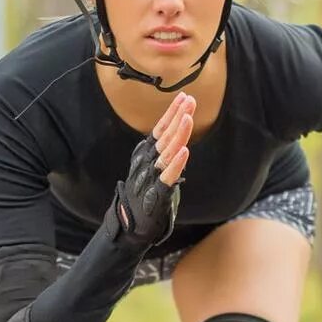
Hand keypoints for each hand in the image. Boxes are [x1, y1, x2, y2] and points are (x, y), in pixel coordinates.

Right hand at [114, 92, 192, 245]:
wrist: (131, 224)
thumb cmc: (144, 195)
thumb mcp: (152, 168)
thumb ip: (163, 151)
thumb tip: (178, 130)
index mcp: (146, 154)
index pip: (160, 129)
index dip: (172, 113)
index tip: (184, 97)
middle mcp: (147, 162)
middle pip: (165, 136)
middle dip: (178, 117)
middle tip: (190, 101)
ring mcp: (151, 177)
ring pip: (167, 152)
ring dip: (178, 135)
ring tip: (188, 118)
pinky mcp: (157, 194)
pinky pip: (168, 177)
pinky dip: (176, 164)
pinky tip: (184, 152)